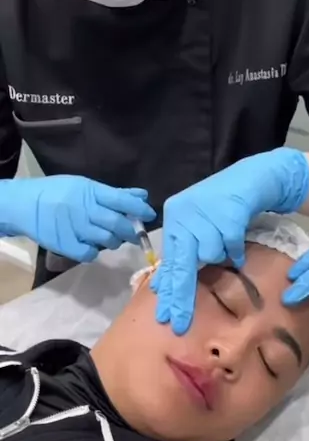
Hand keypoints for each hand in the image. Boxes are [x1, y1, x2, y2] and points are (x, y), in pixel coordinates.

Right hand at [0, 175, 155, 261]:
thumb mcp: (85, 187)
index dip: (139, 209)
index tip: (150, 215)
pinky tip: (91, 246)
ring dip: (113, 241)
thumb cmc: (59, 193)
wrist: (25, 204)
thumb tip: (142, 197)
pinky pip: (89, 253)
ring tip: (109, 239)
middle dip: (130, 231)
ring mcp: (75, 227)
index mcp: (90, 192)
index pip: (121, 200)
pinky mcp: (66, 244)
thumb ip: (114, 194)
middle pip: (116, 223)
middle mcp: (84, 209)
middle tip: (133, 235)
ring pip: (106, 240)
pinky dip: (94, 252)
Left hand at [153, 148, 308, 333]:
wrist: (252, 177)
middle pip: (182, 265)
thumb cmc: (222, 206)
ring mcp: (205, 213)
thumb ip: (182, 253)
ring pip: (211, 255)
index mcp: (173, 217)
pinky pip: (231, 246)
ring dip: (221, 254)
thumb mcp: (196, 227)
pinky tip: (237, 241)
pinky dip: (236, 249)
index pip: (169, 261)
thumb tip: (162, 285)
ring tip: (226, 240)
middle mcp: (184, 214)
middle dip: (182, 296)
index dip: (168, 290)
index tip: (165, 317)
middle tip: (178, 323)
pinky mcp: (228, 212)